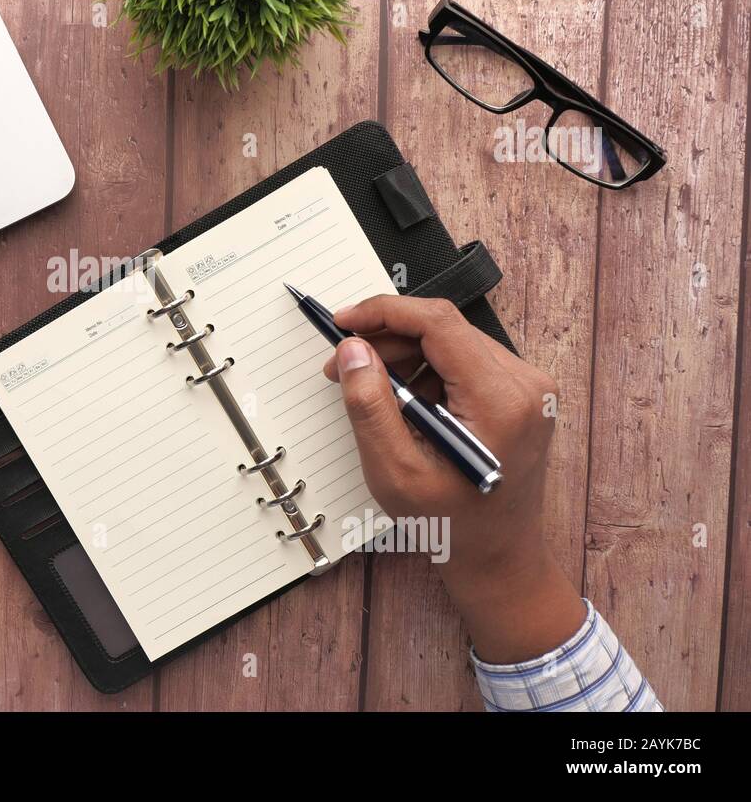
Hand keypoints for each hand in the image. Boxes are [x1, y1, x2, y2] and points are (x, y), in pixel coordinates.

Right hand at [323, 295, 584, 661]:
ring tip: (368, 388)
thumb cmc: (451, 524)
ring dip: (404, 356)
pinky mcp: (520, 394)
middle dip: (386, 339)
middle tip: (342, 365)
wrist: (499, 558)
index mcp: (501, 399)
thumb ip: (370, 405)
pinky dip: (426, 372)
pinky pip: (464, 361)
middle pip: (444, 330)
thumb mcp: (395, 470)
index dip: (383, 313)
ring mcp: (528, 388)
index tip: (343, 323)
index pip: (438, 324)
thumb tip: (352, 350)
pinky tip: (404, 402)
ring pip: (452, 342)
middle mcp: (525, 384)